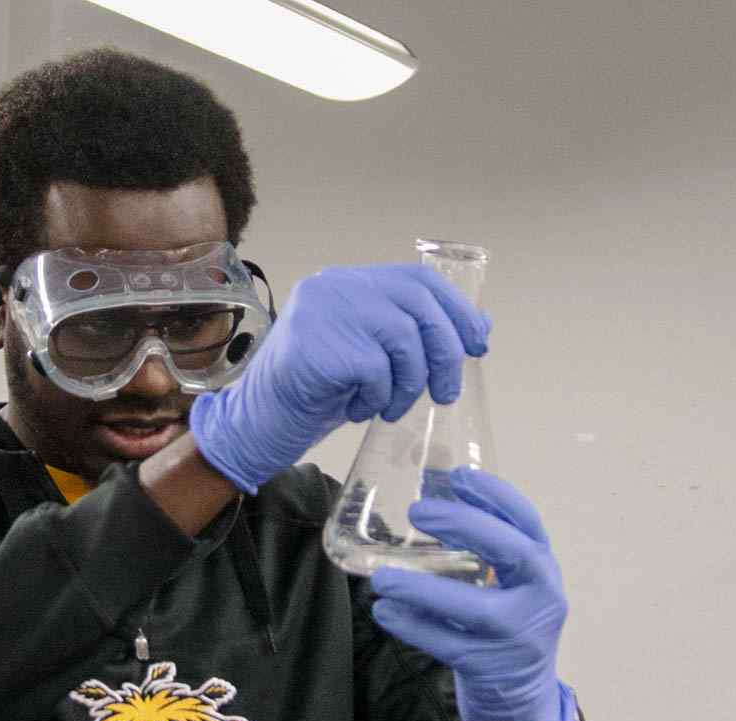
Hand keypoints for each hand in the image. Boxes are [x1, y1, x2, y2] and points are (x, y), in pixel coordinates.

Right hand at [189, 264, 488, 492]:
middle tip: (447, 392)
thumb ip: (410, 334)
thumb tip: (480, 326)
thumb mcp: (368, 357)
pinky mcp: (318, 346)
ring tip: (387, 408)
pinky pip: (376, 373)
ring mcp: (323, 312)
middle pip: (418, 306)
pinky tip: (353, 410)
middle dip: (444, 353)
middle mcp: (333, 287)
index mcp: (345, 282)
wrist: (255, 425)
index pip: (417, 280)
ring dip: (408, 385)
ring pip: (403, 341)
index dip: (456, 311)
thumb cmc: (312, 394)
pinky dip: (376, 399)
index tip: (477, 344)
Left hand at [369, 467, 577, 720]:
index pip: (528, 522)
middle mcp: (540, 598)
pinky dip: (412, 627)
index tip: (459, 475)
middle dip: (466, 525)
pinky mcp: (489, 668)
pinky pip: (446, 644)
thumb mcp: (502, 582)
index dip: (497, 495)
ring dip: (423, 589)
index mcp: (541, 569)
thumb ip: (475, 542)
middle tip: (417, 509)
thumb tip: (430, 482)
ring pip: (474, 608)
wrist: (520, 700)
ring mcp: (517, 637)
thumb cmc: (502, 625)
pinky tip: (384, 613)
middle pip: (512, 552)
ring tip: (381, 578)